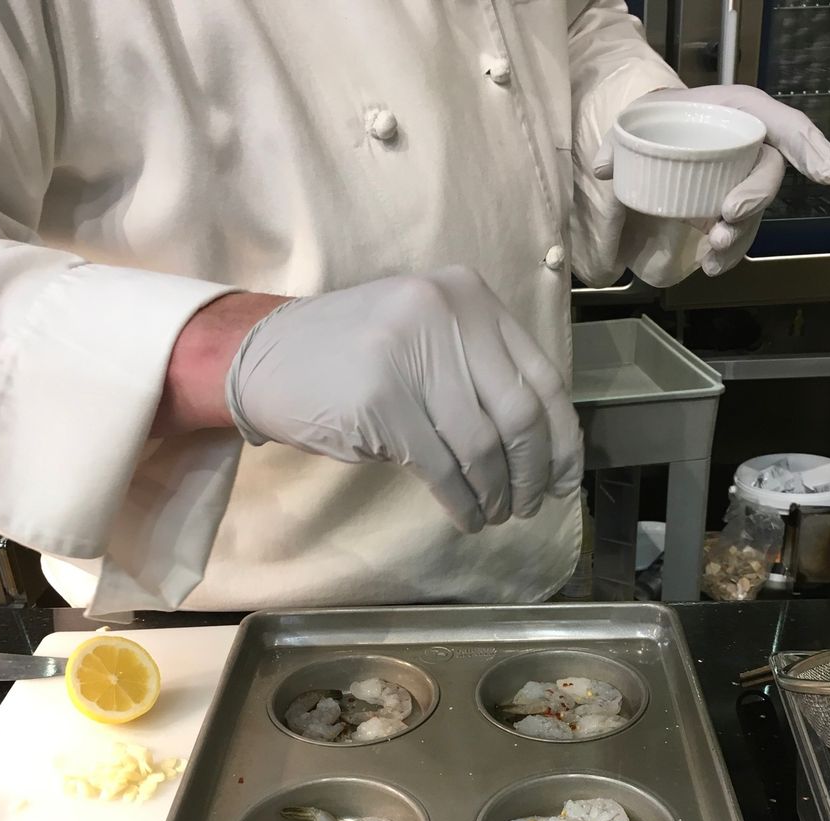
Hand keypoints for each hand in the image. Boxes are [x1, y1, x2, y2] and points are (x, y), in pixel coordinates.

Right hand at [225, 266, 582, 533]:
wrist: (264, 356)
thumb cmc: (354, 356)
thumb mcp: (427, 338)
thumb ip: (482, 370)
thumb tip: (546, 448)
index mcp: (468, 295)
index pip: (541, 376)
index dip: (561, 438)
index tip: (564, 479)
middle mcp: (445, 313)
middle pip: (519, 414)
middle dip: (532, 473)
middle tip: (529, 505)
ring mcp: (411, 354)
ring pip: (482, 446)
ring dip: (495, 493)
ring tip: (493, 514)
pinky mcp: (382, 400)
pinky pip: (442, 466)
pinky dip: (462, 501)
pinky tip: (465, 516)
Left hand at [595, 85, 829, 276]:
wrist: (661, 132)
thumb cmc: (664, 118)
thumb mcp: (643, 118)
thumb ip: (620, 141)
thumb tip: (603, 167)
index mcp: (741, 111)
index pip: (785, 126)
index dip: (810, 148)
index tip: (828, 175)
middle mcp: (753, 146)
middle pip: (769, 175)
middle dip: (755, 198)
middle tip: (728, 214)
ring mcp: (745, 180)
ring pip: (755, 212)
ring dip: (740, 236)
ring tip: (714, 252)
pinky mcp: (731, 207)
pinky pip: (739, 232)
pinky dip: (728, 252)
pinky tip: (712, 266)